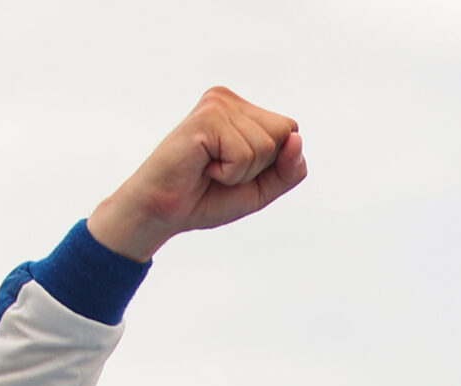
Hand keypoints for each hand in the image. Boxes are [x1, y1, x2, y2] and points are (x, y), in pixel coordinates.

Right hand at [89, 87, 307, 261]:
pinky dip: (229, 173)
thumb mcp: (261, 189)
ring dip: (241, 172)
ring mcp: (217, 104)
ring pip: (266, 147)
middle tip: (221, 170)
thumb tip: (297, 138)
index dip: (273, 164)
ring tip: (210, 168)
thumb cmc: (208, 197)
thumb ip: (289, 169)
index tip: (237, 170)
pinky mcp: (206, 118)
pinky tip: (203, 167)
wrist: (163, 211)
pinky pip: (245, 155)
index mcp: (242, 109)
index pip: (291, 132)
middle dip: (259, 167)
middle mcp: (229, 99)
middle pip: (284, 136)